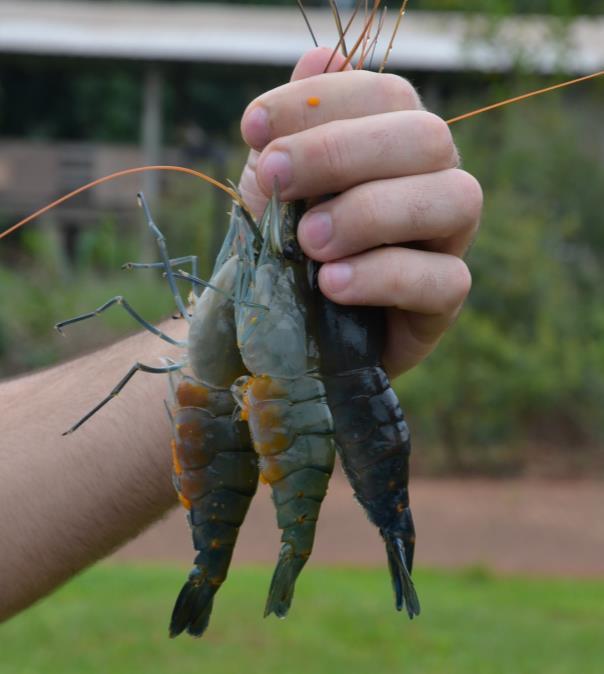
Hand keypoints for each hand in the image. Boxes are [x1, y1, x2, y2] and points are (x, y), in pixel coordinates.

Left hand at [239, 48, 481, 377]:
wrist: (283, 326)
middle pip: (428, 137)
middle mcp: (434, 180)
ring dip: (371, 211)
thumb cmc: (284, 248)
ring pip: (455, 199)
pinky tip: (331, 284)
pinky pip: (444, 280)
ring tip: (308, 242)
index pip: (384, 95)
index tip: (252, 127)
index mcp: (394, 144)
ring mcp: (447, 242)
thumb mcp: (277, 187)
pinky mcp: (443, 300)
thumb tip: (322, 55)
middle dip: (342, 151)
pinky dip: (383, 275)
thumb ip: (299, 129)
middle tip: (275, 178)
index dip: (317, 102)